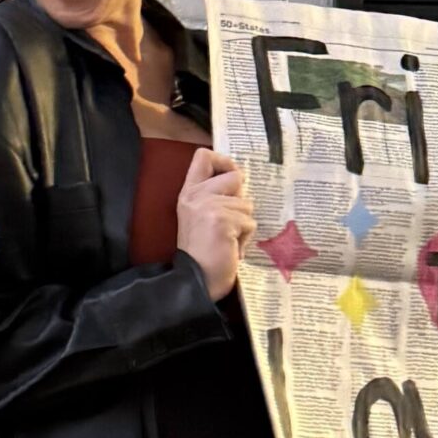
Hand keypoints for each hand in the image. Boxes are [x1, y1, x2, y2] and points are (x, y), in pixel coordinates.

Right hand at [176, 146, 255, 299]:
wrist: (195, 280)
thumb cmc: (202, 253)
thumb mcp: (201, 217)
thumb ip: (213, 196)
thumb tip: (240, 180)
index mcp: (188, 192)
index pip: (203, 156)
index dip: (224, 161)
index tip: (232, 176)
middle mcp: (196, 195)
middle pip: (235, 176)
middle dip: (240, 199)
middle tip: (231, 221)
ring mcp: (208, 206)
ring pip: (246, 203)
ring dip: (243, 224)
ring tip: (228, 240)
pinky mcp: (222, 220)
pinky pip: (249, 222)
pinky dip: (245, 238)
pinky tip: (231, 248)